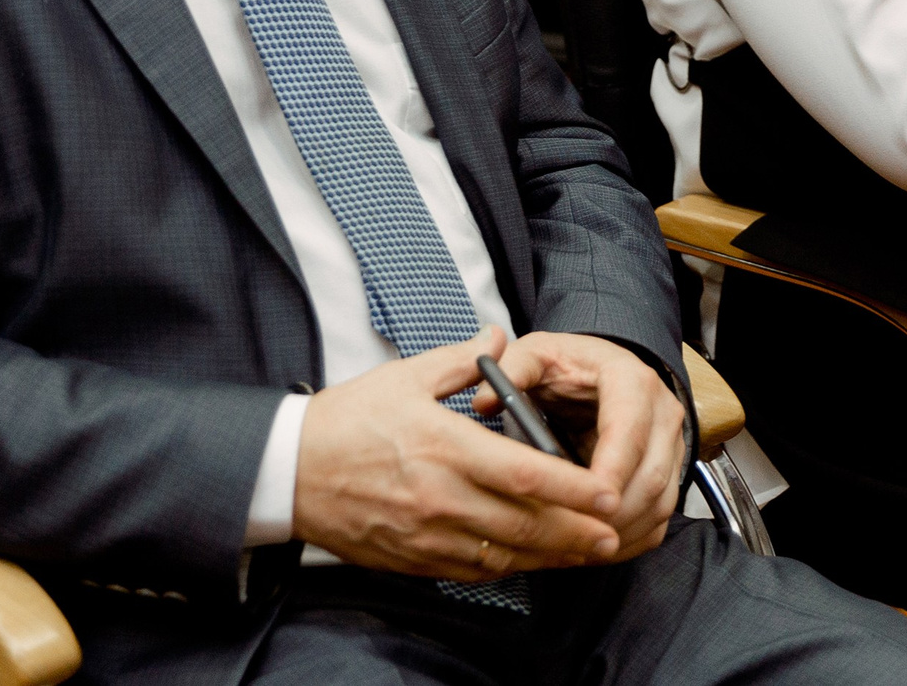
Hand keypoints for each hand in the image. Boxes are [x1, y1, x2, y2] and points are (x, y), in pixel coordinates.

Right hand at [291, 327, 625, 578]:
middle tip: (616, 528)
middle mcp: (440, 496)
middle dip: (577, 530)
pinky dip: (513, 566)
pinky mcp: (416, 558)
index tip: (608, 490)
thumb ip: (459, 359)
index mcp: (443, 446)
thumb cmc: (347, 421)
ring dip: (553, 554)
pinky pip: (476, 570)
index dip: (572, 486)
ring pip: (506, 553)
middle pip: (524, 522)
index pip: (523, 471)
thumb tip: (497, 335)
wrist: (290, 472)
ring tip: (590, 548)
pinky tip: (536, 557)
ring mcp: (428, 534)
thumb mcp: (403, 377)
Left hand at [484, 331, 685, 563]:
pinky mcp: (670, 473)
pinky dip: (631, 539)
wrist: (599, 372)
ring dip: (622, 531)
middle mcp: (662, 413)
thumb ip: (512, 370)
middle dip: (613, 512)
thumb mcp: (536, 354)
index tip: (578, 497)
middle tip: (571, 534)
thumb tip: (485, 401)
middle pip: (650, 475)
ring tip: (577, 547)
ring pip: (659, 502)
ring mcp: (672, 446)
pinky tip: (595, 548)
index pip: (628, 430)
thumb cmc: (567, 366)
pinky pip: (659, 517)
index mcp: (631, 380)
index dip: (609, 468)